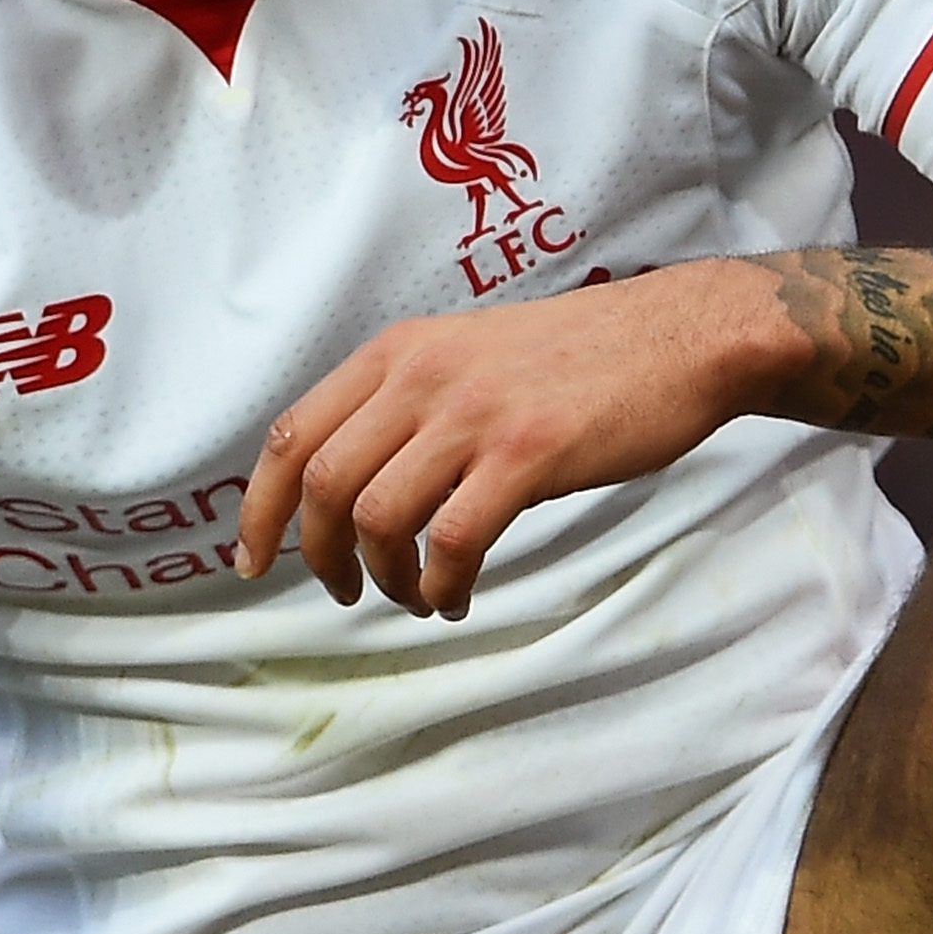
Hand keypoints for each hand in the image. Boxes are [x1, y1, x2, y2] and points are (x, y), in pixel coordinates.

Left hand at [230, 260, 793, 618]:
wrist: (678, 337)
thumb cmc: (579, 359)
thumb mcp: (468, 354)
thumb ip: (408, 402)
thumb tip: (353, 485)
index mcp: (398, 352)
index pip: (293, 435)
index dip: (260, 509)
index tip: (254, 562)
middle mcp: (422, 375)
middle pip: (323, 484)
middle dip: (320, 557)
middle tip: (346, 594)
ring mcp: (474, 413)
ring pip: (379, 517)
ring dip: (386, 578)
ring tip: (416, 596)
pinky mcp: (529, 452)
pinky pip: (454, 539)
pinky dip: (443, 584)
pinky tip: (458, 596)